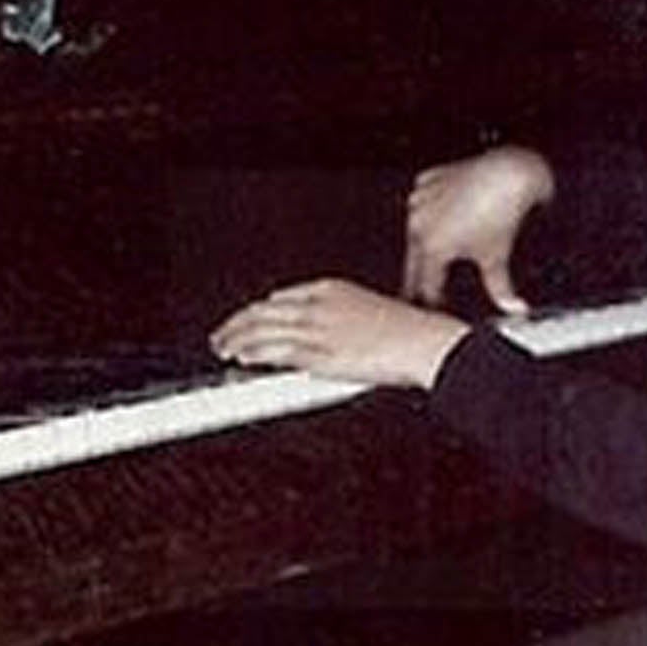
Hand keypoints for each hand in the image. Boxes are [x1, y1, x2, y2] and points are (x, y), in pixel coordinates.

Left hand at [209, 277, 467, 390]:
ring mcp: (317, 329)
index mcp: (331, 289)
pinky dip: (254, 352)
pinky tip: (243, 356)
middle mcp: (318, 305)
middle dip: (238, 322)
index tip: (250, 318)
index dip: (259, 310)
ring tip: (224, 346)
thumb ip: (343, 320)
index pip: (282, 297)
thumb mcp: (370, 312)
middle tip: (222, 333)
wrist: (424, 342)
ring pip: (262, 329)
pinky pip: (276, 351)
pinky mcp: (319, 354)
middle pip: (264, 310)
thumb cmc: (408, 331)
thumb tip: (330, 334)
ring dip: (237, 338)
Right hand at [402, 144, 552, 311]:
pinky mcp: (427, 180)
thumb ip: (501, 291)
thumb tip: (513, 309)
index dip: (431, 302)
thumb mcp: (498, 259)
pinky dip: (429, 213)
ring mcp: (420, 199)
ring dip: (422, 243)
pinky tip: (442, 220)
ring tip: (433, 256)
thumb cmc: (501, 212)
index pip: (424, 285)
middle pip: (414, 260)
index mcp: (431, 246)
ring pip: (415, 229)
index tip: (435, 308)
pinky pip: (422, 202)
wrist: (508, 174)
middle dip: (418, 278)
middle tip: (420, 292)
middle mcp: (419, 222)